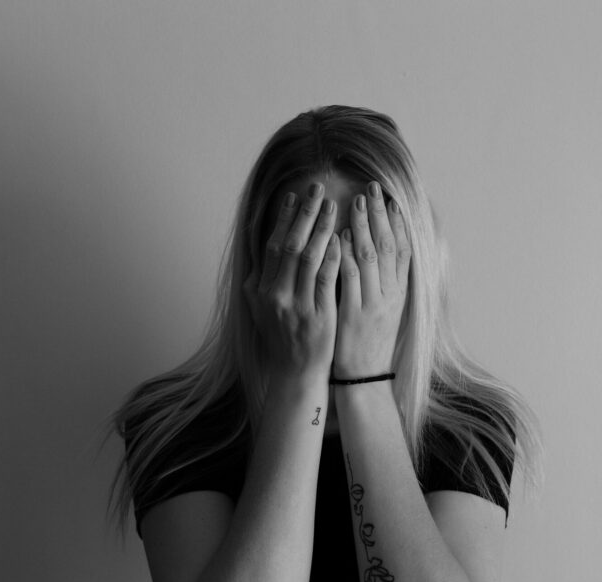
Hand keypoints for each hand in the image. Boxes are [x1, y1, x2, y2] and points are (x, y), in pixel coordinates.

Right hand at [243, 182, 341, 383]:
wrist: (295, 373)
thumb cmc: (282, 337)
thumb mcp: (261, 310)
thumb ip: (261, 281)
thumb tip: (260, 253)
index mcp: (259, 290)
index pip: (272, 246)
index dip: (284, 218)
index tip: (295, 195)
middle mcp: (273, 295)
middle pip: (288, 245)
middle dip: (304, 214)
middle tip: (317, 188)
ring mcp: (295, 306)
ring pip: (308, 257)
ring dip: (321, 228)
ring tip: (334, 205)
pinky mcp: (318, 316)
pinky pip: (325, 279)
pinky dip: (332, 256)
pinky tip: (342, 237)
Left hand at [334, 182, 410, 379]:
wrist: (364, 378)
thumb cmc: (370, 340)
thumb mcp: (386, 308)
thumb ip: (385, 280)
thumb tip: (380, 249)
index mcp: (400, 292)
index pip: (403, 248)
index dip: (397, 221)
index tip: (389, 197)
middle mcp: (391, 295)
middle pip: (388, 246)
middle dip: (379, 215)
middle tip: (372, 188)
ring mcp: (374, 304)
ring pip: (370, 258)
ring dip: (362, 227)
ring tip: (355, 202)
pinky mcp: (354, 315)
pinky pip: (350, 279)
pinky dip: (345, 255)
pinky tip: (338, 236)